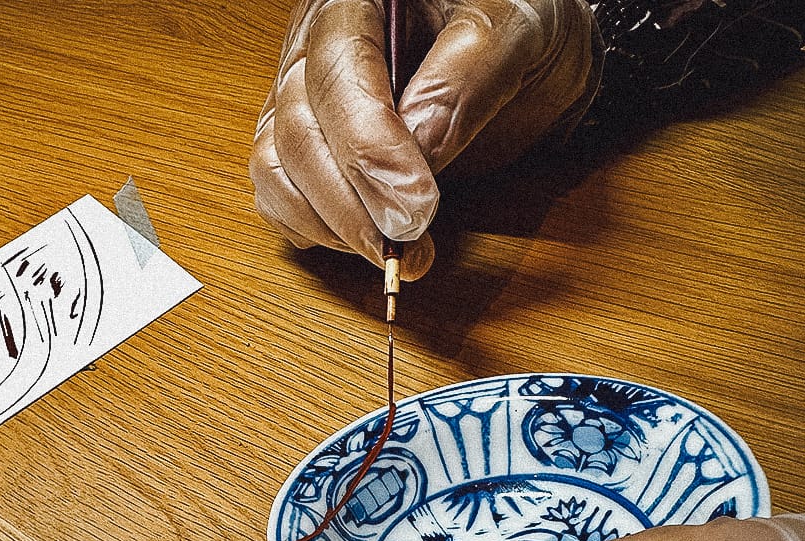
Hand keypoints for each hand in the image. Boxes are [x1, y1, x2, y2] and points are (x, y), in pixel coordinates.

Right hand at [250, 0, 598, 279]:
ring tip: (395, 252)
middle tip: (409, 242)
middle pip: (297, 131)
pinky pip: (279, 196)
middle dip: (351, 202)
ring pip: (276, 170)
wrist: (528, 52)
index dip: (368, 147)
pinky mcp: (303, 150)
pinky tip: (367, 241)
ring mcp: (301, 101)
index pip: (336, 74)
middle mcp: (314, 47)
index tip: (414, 204)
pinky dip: (316, 232)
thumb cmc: (519, 24)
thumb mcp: (516, 30)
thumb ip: (466, 77)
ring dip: (330, 226)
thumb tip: (418, 147)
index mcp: (357, 1)